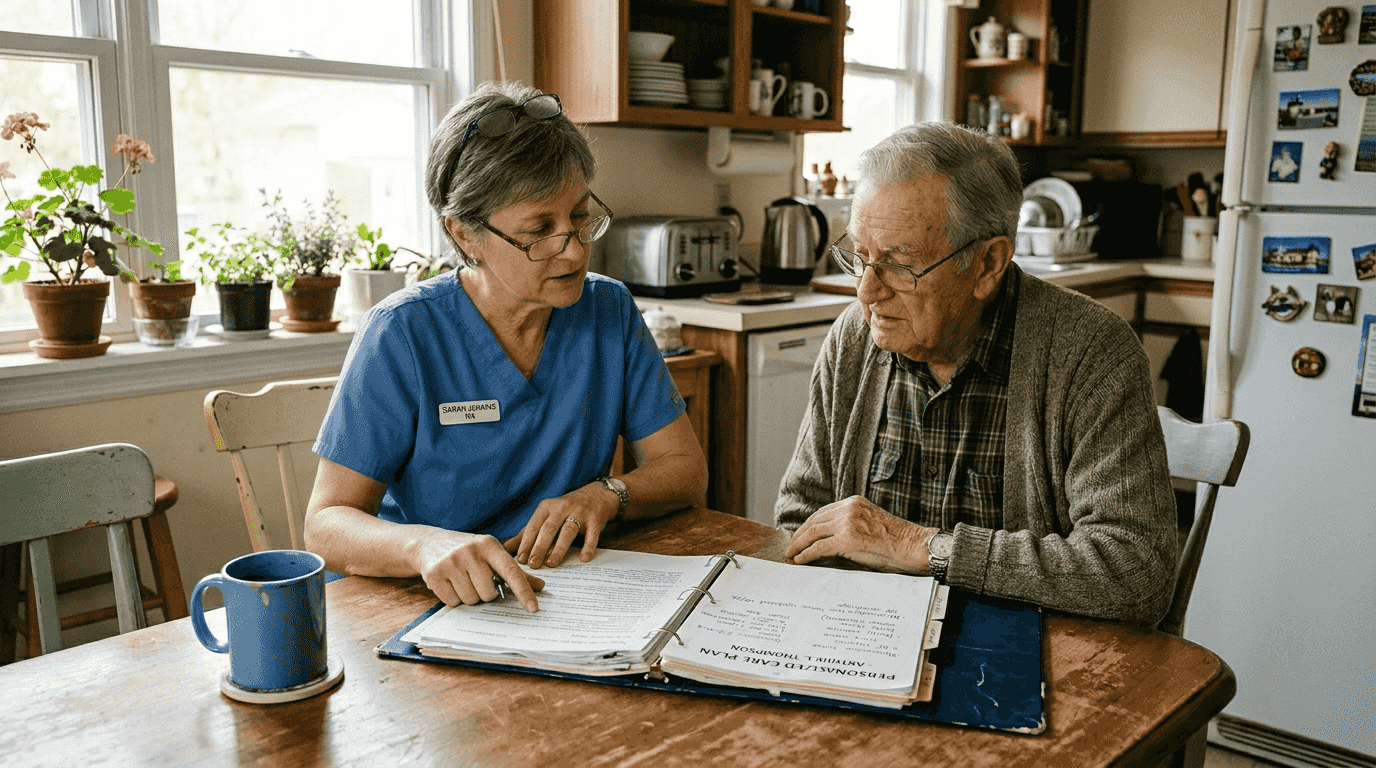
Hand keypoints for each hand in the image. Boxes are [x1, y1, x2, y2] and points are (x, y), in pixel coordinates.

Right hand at [414, 529, 544, 611]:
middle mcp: (471, 551)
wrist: (430, 542)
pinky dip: (453, 598)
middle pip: (488, 593)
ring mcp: (451, 562)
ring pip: (470, 599)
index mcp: (490, 545)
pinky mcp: (434, 574)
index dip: (523, 591)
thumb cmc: (468, 551)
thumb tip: (541, 586)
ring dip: (468, 596)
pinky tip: (449, 582)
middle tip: (476, 580)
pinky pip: (452, 602)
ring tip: (462, 579)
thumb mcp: (491, 554)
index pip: (511, 572)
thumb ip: (515, 572)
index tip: (533, 608)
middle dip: (484, 593)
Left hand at [507, 483, 617, 568]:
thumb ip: (526, 533)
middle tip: (533, 564)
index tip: (521, 559)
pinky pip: (591, 534)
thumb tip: (504, 548)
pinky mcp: (595, 520)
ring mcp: (579, 513)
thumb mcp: (545, 516)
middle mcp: (561, 508)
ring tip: (552, 563)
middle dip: (539, 547)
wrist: (596, 496)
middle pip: (549, 528)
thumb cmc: (565, 510)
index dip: (526, 543)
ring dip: (559, 548)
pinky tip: (584, 558)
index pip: (533, 526)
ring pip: (568, 530)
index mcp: (546, 507)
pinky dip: (588, 546)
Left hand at [784, 495, 929, 572]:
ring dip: (799, 545)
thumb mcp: (870, 524)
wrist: (913, 546)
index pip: (823, 512)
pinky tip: (800, 560)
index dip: (808, 525)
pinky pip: (818, 548)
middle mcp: (848, 509)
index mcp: (854, 502)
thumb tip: (830, 541)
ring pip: (813, 533)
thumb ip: (851, 526)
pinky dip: (806, 554)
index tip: (800, 534)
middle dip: (800, 535)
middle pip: (814, 521)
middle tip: (791, 546)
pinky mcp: (847, 540)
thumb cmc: (897, 540)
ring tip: (791, 554)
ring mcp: (847, 523)